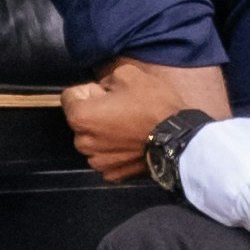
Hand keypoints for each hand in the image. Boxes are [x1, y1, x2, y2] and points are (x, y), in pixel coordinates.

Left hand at [63, 54, 228, 186]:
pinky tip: (133, 142)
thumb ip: (107, 79)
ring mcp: (98, 161)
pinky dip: (116, 150)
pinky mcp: (113, 174)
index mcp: (81, 117)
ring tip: (130, 126)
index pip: (69, 96)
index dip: (89, 89)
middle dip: (96, 112)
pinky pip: (107, 156)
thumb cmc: (153, 106)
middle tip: (122, 108)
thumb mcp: (128, 74)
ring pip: (94, 140)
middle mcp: (83, 142)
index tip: (107, 92)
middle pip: (81, 120)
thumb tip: (105, 88)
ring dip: (105, 132)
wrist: (179, 139)